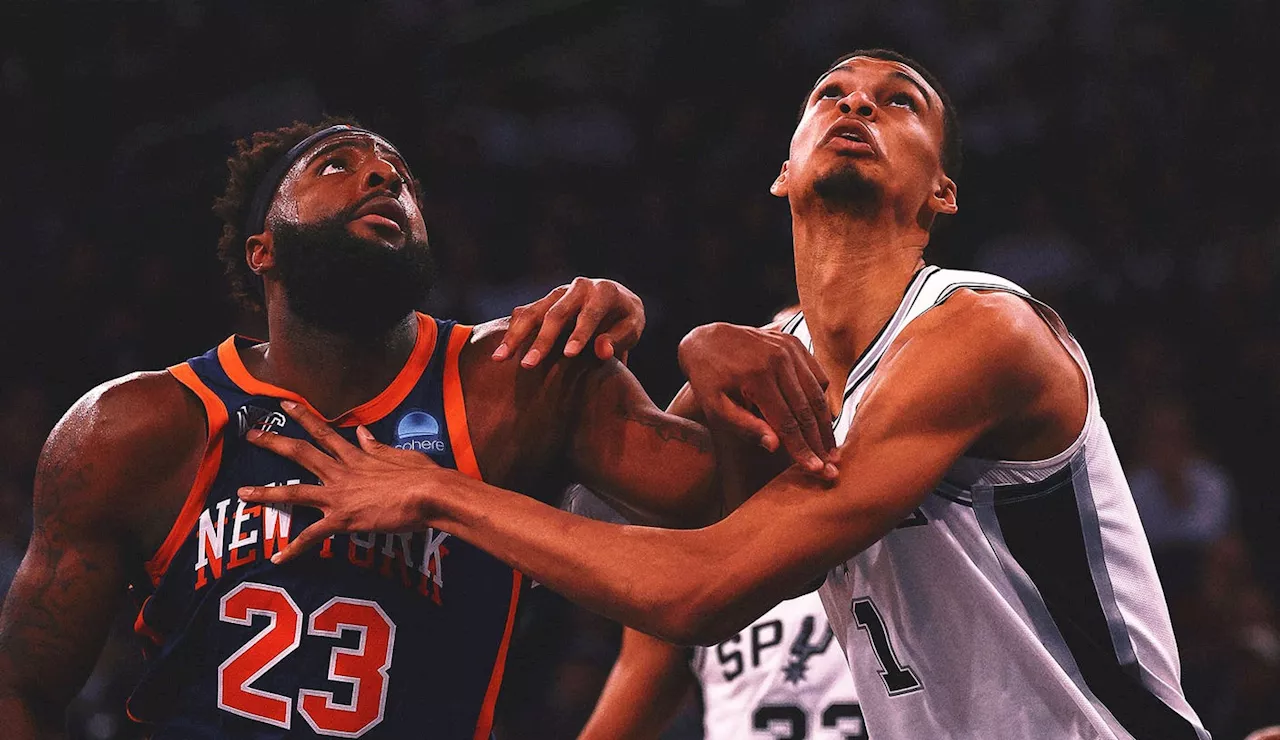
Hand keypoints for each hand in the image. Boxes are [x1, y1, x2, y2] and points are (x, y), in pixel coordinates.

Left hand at [237, 401, 455, 563]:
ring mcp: (339, 495)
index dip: (304, 417)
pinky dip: (294, 549)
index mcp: (357, 456)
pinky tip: (277, 560)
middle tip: (250, 435)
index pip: (325, 433)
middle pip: (300, 453)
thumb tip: (363, 433)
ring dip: (266, 493)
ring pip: (294, 491)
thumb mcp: (400, 455)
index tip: (285, 405)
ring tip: (242, 494)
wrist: (430, 494)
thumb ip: (377, 447)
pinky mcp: (343, 519)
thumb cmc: (424, 475)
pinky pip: (312, 536)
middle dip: (273, 442)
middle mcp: (342, 472)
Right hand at [491, 277, 644, 367]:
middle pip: (556, 313)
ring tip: (499, 358)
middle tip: (529, 365)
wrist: (615, 303)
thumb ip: (618, 340)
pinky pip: (524, 313)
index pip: (589, 313)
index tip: (569, 355)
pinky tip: (499, 351)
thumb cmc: (625, 321)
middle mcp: (578, 287)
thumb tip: (602, 351)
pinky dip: (511, 331)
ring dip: (515, 335)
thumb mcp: (632, 329)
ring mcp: (558, 293)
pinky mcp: (544, 301)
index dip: (580, 333)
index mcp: (604, 292)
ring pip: (533, 312)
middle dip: (542, 340)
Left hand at [678, 323, 836, 477]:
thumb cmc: (708, 380)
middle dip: (820, 442)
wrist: (707, 340)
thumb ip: (744, 426)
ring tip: (831, 449)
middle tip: (831, 467)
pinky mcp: (794, 344)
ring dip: (826, 425)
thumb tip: (775, 447)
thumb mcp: (715, 406)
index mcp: (757, 377)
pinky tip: (823, 419)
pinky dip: (822, 398)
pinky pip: (817, 375)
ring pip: (816, 394)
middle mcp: (778, 359)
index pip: (787, 422)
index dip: (803, 449)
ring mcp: (788, 349)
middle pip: (806, 410)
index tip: (816, 470)